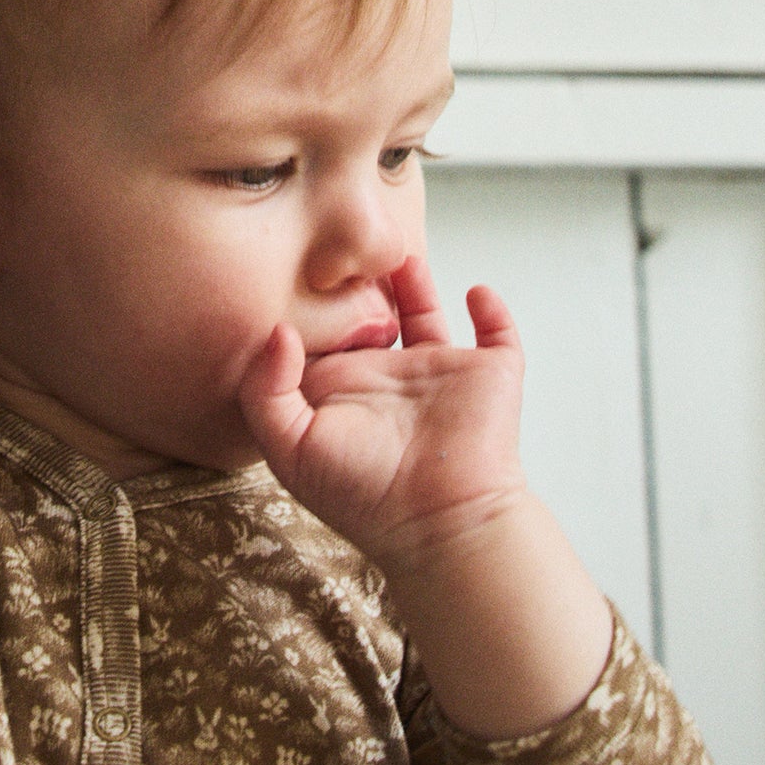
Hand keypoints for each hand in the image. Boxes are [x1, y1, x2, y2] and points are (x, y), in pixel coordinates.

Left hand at [238, 256, 526, 580]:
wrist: (440, 522)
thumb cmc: (363, 496)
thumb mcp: (289, 448)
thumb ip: (266, 390)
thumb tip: (278, 331)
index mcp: (346, 390)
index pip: (325, 337)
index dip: (312, 306)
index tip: (296, 267)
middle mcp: (391, 378)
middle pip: (374, 317)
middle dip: (362, 284)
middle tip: (346, 243)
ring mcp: (442, 374)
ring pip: (427, 314)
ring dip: (416, 282)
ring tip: (399, 251)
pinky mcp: (489, 374)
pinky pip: (497, 334)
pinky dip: (492, 310)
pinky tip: (477, 292)